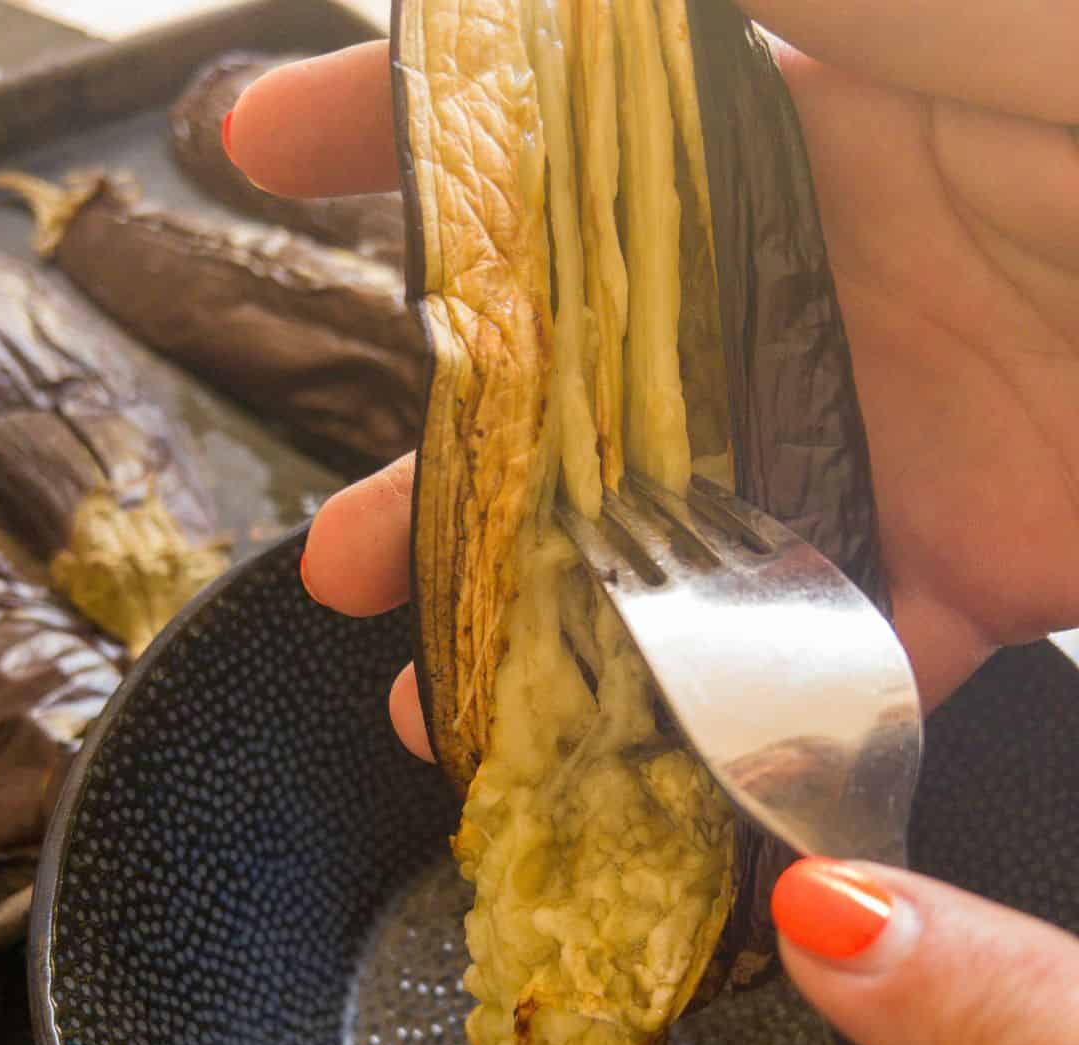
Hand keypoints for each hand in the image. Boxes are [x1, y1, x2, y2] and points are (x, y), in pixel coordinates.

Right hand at [226, 12, 1078, 748]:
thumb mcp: (967, 5)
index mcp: (805, 120)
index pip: (561, 125)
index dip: (407, 127)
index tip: (268, 150)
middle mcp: (819, 279)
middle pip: (587, 380)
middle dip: (446, 468)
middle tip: (347, 555)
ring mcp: (890, 428)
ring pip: (681, 536)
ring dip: (560, 624)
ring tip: (447, 694)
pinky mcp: (979, 560)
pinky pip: (839, 651)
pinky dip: (757, 719)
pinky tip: (654, 766)